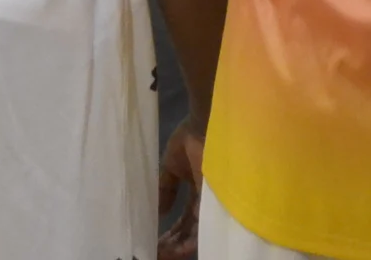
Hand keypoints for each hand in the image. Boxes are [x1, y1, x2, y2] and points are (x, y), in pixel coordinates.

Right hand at [156, 124, 204, 259]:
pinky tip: (174, 248)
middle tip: (156, 251)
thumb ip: (166, 188)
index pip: (185, 218)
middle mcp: (207, 198)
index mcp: (198, 188)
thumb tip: (159, 212)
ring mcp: (213, 201)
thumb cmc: (190, 139)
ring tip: (161, 253)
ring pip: (196, 233)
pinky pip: (203, 228)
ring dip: (178, 246)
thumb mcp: (171, 165)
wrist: (204, 124)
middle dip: (173, 243)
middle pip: (190, 229)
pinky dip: (189, 241)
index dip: (171, 231)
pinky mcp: (215, 202)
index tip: (155, 240)